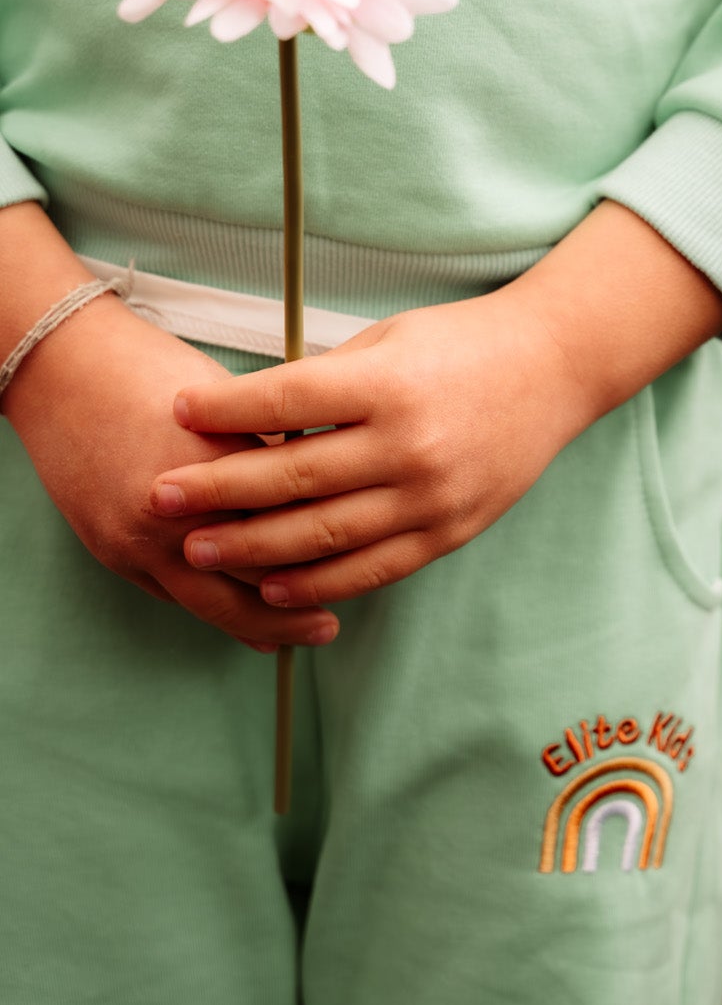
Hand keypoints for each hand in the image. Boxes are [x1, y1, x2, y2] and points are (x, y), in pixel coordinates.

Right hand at [2, 294, 340, 651]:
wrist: (67, 374)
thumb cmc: (156, 374)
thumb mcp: (231, 406)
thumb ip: (274, 453)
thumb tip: (337, 486)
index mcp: (215, 463)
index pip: (292, 520)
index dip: (336, 543)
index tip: (371, 552)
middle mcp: (175, 510)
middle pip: (259, 571)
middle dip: (306, 597)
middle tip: (338, 617)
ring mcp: (139, 538)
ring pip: (217, 601)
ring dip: (269, 622)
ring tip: (310, 630)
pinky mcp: (115, 552)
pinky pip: (177, 599)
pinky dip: (220, 613)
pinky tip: (255, 623)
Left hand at [154, 289, 588, 607]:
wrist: (554, 367)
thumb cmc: (461, 343)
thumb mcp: (390, 340)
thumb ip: (327, 384)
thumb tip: (247, 420)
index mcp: (389, 384)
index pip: (287, 401)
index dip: (226, 408)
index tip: (176, 411)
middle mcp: (409, 444)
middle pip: (294, 477)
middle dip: (217, 490)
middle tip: (160, 498)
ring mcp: (432, 495)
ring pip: (325, 535)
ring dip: (253, 547)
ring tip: (197, 550)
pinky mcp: (450, 530)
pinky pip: (374, 567)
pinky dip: (319, 583)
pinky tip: (272, 586)